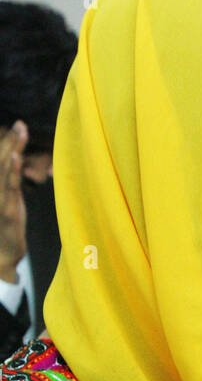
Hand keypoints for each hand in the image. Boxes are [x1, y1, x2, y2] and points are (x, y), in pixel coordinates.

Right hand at [0, 121, 28, 281]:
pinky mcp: (5, 211)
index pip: (2, 161)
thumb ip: (11, 182)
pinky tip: (14, 156)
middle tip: (21, 124)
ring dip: (11, 149)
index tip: (19, 126)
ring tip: (19, 131)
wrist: (1, 256)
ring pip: (3, 169)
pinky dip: (12, 171)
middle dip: (10, 141)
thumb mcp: (10, 202)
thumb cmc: (5, 228)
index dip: (10, 143)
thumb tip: (15, 161)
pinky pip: (8, 187)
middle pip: (1, 161)